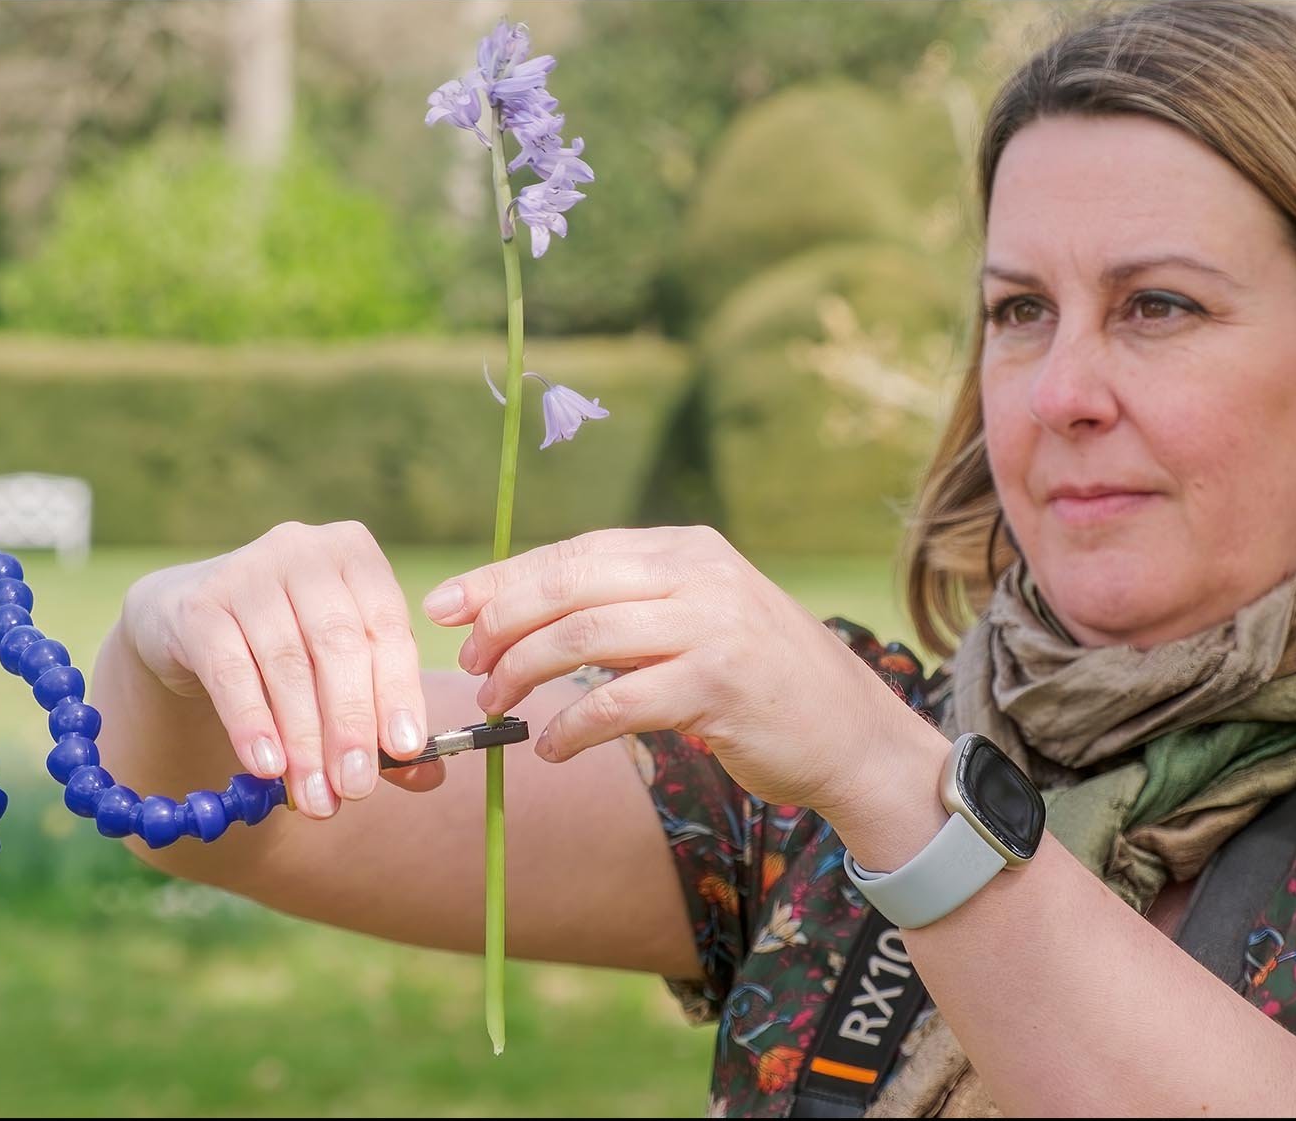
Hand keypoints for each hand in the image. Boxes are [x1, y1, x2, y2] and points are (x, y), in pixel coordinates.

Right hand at [120, 520, 440, 817]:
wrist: (193, 619)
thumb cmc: (290, 646)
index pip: (387, 627)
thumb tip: (427, 776)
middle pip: (338, 645)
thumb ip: (382, 719)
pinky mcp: (199, 604)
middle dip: (350, 724)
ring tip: (315, 797)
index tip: (406, 750)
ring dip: (304, 740)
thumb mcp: (341, 669)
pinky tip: (266, 766)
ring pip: (286, 664)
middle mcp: (304, 550)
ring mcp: (248, 572)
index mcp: (357, 556)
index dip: (398, 691)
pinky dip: (251, 723)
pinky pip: (230, 672)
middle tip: (356, 788)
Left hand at [423, 526, 924, 814]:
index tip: (444, 607)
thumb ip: (630, 607)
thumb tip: (524, 615)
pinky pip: (617, 702)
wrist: (852, 735)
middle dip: (502, 626)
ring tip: (498, 709)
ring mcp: (712, 626)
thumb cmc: (761, 684)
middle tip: (470, 668)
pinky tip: (550, 747)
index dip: (500, 579)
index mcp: (686, 548)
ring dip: (524, 676)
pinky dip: (570, 727)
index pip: (572, 552)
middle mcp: (698, 574)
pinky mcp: (718, 684)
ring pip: (582, 638)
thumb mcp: (700, 619)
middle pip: (567, 586)